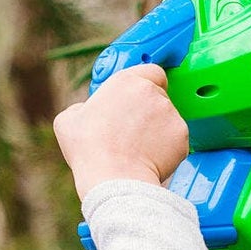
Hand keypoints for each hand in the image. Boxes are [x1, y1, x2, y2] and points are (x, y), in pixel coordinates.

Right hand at [52, 65, 189, 199]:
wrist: (114, 179)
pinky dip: (166, 148)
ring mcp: (171, 114)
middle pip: (159, 96)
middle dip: (148, 110)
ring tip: (137, 149)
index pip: (150, 71)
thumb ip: (82, 108)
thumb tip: (85, 112)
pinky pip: (175, 140)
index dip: (146, 83)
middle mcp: (153, 92)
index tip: (137, 98)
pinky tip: (148, 159)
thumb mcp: (68, 120)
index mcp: (126, 81)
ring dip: (157, 129)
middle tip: (132, 129)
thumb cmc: (90, 149)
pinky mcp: (182, 137)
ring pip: (167, 119)